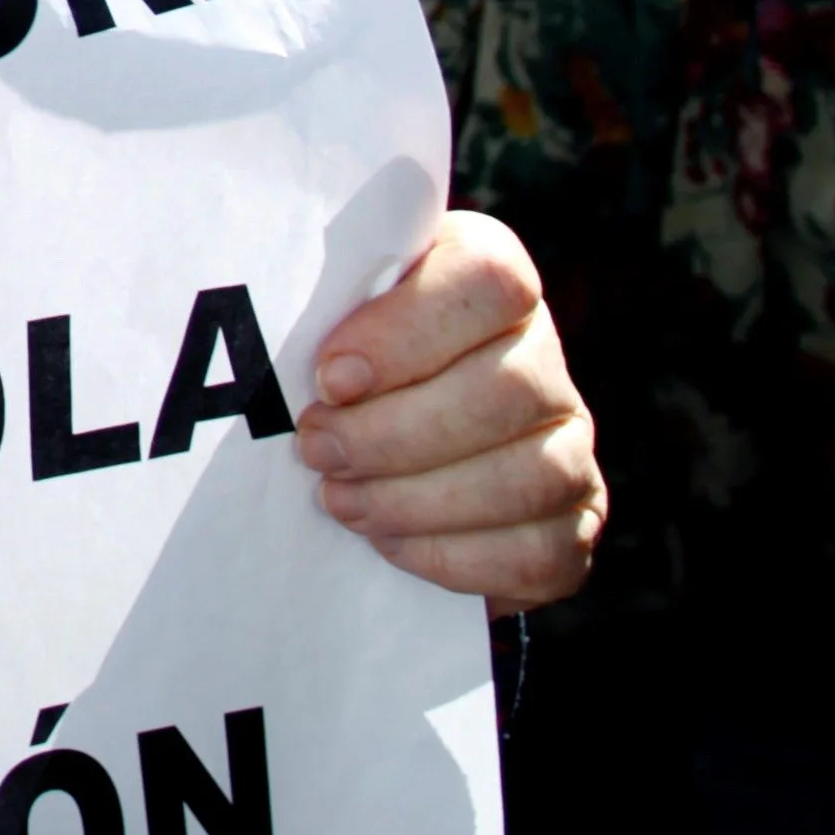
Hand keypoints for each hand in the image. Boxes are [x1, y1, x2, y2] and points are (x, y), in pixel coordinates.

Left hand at [296, 211, 602, 611]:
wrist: (373, 452)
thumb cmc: (336, 367)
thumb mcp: (322, 316)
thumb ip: (314, 303)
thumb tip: (263, 324)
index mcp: (486, 277)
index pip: (487, 280)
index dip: (408, 333)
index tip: (330, 378)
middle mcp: (540, 355)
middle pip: (508, 390)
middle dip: (395, 434)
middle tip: (317, 452)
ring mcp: (568, 442)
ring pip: (531, 476)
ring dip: (420, 500)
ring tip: (342, 502)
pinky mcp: (571, 523)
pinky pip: (542, 552)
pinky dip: (456, 556)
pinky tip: (390, 544)